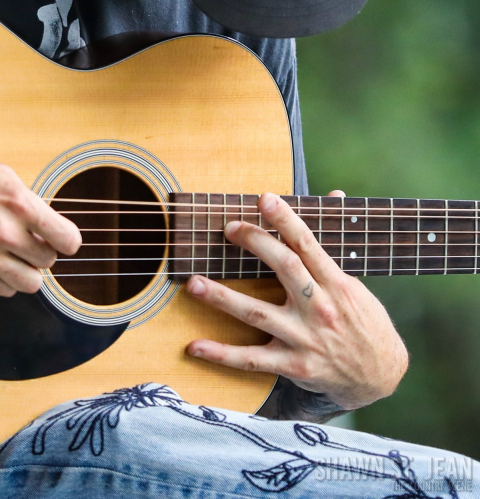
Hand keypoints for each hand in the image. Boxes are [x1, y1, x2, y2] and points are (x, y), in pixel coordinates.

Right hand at [0, 149, 81, 296]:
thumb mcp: (0, 175)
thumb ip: (27, 202)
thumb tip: (48, 225)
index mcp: (18, 203)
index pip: (66, 239)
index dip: (67, 241)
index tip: (62, 240)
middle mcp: (4, 232)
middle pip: (48, 262)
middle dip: (42, 253)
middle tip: (28, 242)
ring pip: (30, 283)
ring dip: (26, 272)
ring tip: (13, 257)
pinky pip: (3, 290)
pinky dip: (4, 281)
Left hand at [185, 191, 408, 409]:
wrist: (379, 376)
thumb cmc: (363, 323)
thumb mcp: (356, 283)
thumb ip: (333, 242)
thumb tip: (335, 194)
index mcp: (336, 284)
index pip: (308, 244)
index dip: (286, 220)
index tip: (265, 199)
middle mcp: (320, 308)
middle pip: (285, 268)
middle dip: (256, 243)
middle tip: (229, 227)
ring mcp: (305, 338)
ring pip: (258, 314)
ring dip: (223, 298)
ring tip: (193, 283)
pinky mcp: (294, 365)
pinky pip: (251, 360)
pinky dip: (221, 354)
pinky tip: (194, 347)